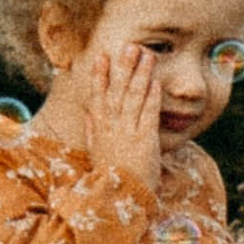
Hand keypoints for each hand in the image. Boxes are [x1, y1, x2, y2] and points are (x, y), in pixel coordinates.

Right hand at [84, 41, 163, 200]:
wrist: (121, 198)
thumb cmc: (110, 177)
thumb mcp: (95, 152)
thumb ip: (91, 131)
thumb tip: (88, 114)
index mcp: (99, 129)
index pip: (97, 96)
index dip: (99, 75)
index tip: (100, 56)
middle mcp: (111, 127)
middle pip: (117, 91)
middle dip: (123, 67)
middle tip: (129, 46)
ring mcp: (128, 132)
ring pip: (133, 97)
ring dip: (141, 74)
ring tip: (147, 56)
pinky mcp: (145, 140)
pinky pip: (148, 114)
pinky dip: (152, 97)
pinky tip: (156, 82)